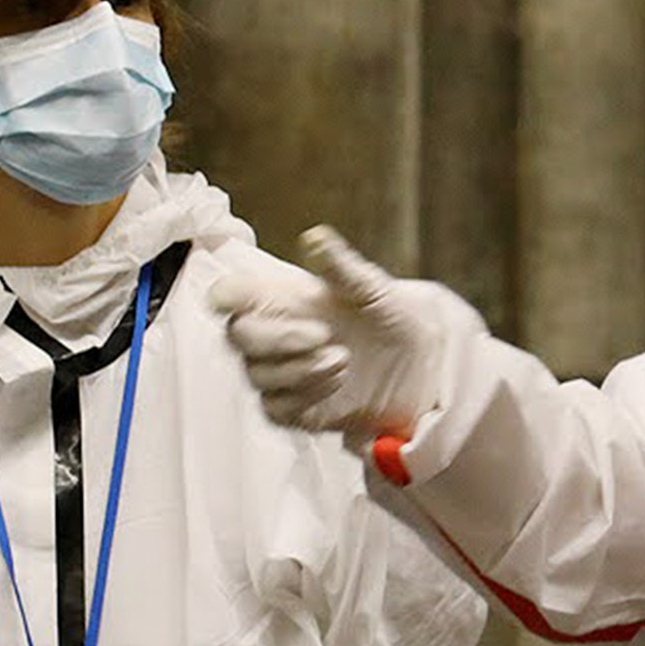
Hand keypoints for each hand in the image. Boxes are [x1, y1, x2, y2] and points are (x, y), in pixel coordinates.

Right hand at [209, 227, 480, 438]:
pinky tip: (338, 380)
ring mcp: (282, 373)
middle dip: (278, 338)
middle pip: (238, 337)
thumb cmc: (391, 318)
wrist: (420, 366)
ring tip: (344, 359)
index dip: (224, 297)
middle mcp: (275, 336)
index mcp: (283, 300)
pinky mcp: (294, 408)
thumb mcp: (374, 289)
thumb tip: (315, 237)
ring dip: (299, 369)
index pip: (231, 296)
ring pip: (258, 375)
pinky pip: (276, 408)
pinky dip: (305, 395)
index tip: (233, 301)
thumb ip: (341, 267)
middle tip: (324, 334)